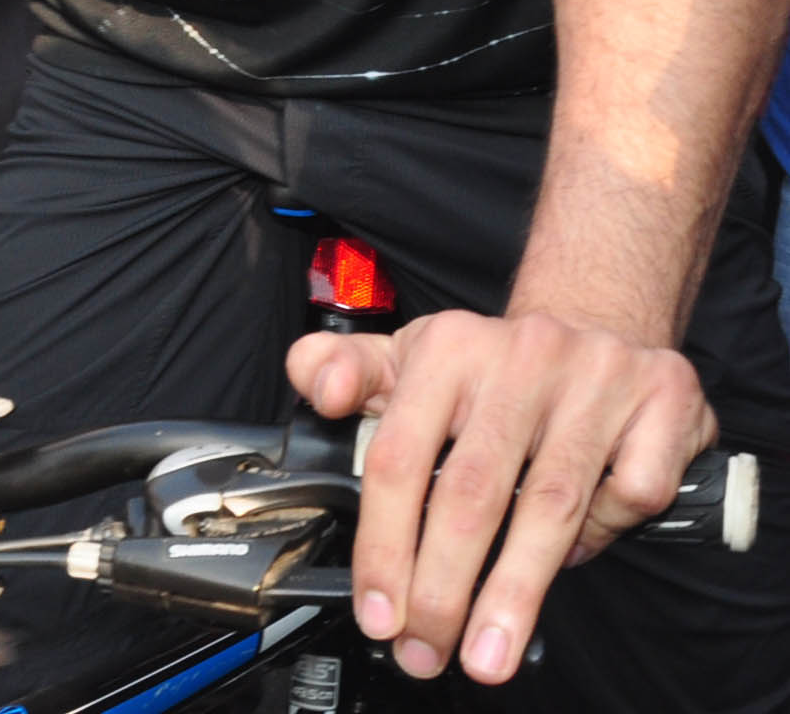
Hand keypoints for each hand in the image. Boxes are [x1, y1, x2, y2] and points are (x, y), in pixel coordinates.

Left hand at [289, 309, 714, 685]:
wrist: (596, 324)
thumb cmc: (489, 366)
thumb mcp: (406, 356)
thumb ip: (342, 370)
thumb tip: (317, 388)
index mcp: (446, 347)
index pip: (401, 456)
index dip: (384, 544)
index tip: (378, 611)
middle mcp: (518, 354)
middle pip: (472, 493)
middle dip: (443, 588)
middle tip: (426, 650)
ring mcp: (594, 375)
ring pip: (552, 504)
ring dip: (514, 592)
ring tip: (486, 655)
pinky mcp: (662, 396)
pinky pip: (631, 491)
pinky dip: (604, 533)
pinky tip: (578, 552)